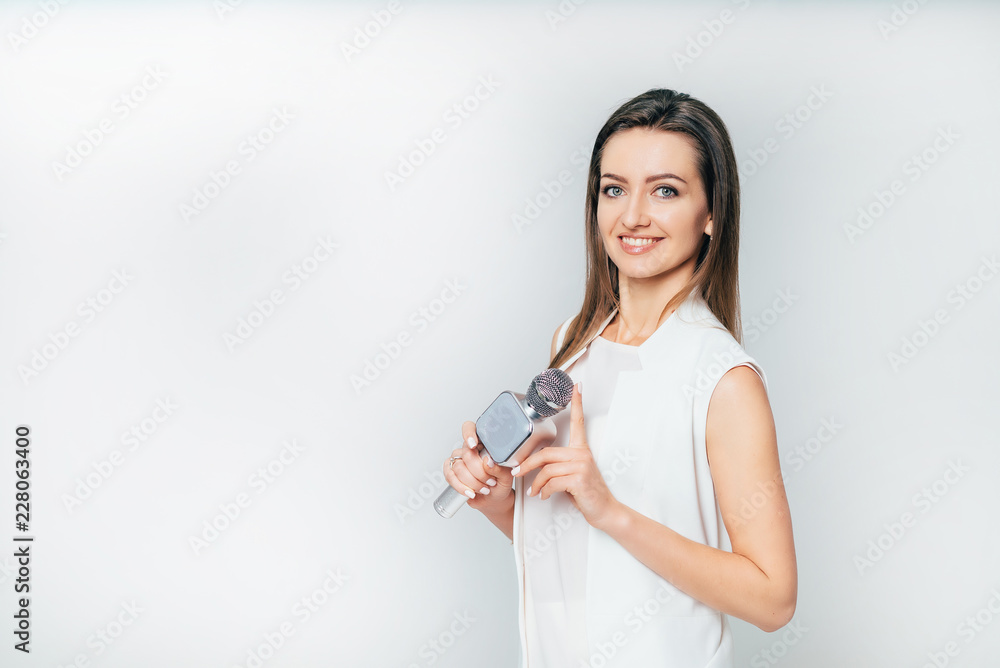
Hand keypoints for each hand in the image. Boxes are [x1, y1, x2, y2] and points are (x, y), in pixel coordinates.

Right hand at [443, 421, 513, 514]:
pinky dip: (461, 487)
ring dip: (473, 482)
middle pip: (467, 454)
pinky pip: (450, 476)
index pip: (470, 428)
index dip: (468, 434)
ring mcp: (458, 459)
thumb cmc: (500, 484)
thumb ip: (499, 469)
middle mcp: (469, 449)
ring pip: (459, 467)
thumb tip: (488, 462)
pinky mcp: (451, 471)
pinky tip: (471, 491)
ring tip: (484, 488)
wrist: (493, 499)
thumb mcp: (506, 477)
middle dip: (479, 472)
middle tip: (490, 480)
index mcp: (484, 442)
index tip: (473, 444)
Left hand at [512, 382, 620, 530]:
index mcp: (581, 449)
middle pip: (546, 453)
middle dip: (527, 464)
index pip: (578, 422)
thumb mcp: (573, 474)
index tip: (577, 387)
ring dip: (536, 484)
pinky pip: (551, 483)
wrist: (604, 510)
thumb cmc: (587, 492)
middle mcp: (582, 454)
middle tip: (517, 473)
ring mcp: (581, 465)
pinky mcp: (579, 479)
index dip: (577, 403)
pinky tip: (544, 496)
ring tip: (534, 491)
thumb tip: (536, 466)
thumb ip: (558, 465)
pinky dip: (543, 491)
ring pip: (546, 470)